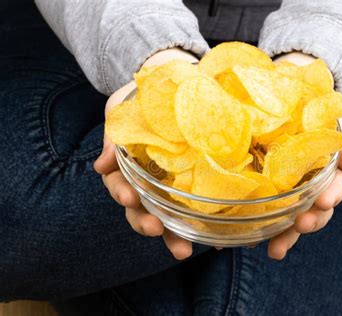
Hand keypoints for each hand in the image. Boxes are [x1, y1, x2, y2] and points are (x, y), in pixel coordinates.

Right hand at [94, 48, 198, 259]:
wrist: (170, 84)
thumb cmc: (141, 100)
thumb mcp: (121, 112)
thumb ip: (113, 138)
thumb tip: (100, 166)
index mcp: (126, 166)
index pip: (119, 184)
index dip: (122, 193)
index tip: (128, 198)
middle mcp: (145, 181)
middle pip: (140, 208)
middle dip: (145, 222)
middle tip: (155, 229)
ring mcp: (168, 185)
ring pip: (166, 215)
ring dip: (171, 234)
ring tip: (182, 250)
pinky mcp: (191, 184)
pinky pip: (195, 206)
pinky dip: (202, 225)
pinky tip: (215, 240)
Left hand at [266, 52, 341, 259]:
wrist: (297, 104)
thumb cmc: (319, 115)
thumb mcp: (337, 124)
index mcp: (333, 173)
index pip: (336, 188)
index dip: (331, 196)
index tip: (323, 202)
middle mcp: (316, 187)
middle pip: (317, 211)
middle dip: (309, 222)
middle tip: (299, 228)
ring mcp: (295, 192)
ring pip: (294, 218)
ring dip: (286, 235)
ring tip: (275, 250)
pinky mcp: (274, 191)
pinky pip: (272, 211)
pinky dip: (264, 227)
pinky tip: (253, 241)